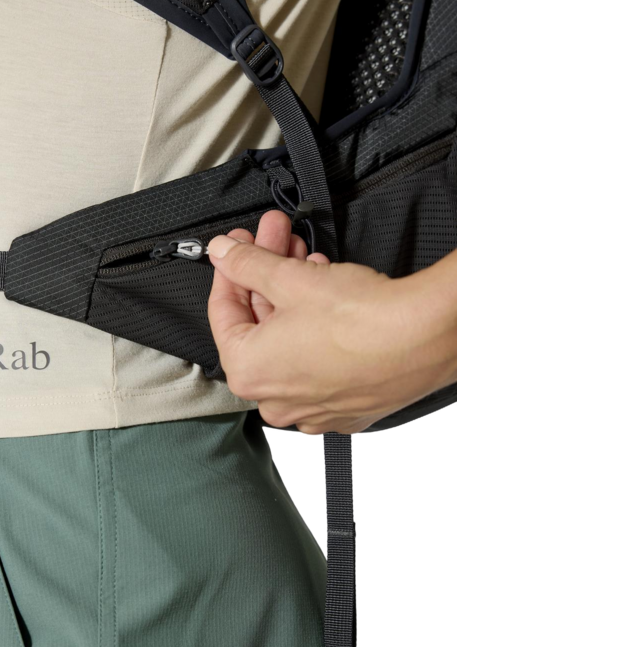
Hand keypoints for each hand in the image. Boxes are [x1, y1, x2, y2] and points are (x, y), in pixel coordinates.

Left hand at [206, 210, 454, 435]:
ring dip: (291, 294)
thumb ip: (247, 263)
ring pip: (287, 340)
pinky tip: (324, 291)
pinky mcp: (345, 406)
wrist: (424, 338)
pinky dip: (314, 327)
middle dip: (265, 274)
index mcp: (248, 373)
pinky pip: (317, 362)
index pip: (222, 312)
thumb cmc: (359, 318)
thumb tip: (222, 252)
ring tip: (304, 257)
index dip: (230, 268)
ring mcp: (312, 408)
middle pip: (257, 324)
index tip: (236, 245)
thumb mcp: (289, 278)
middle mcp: (274, 400)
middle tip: (273, 238)